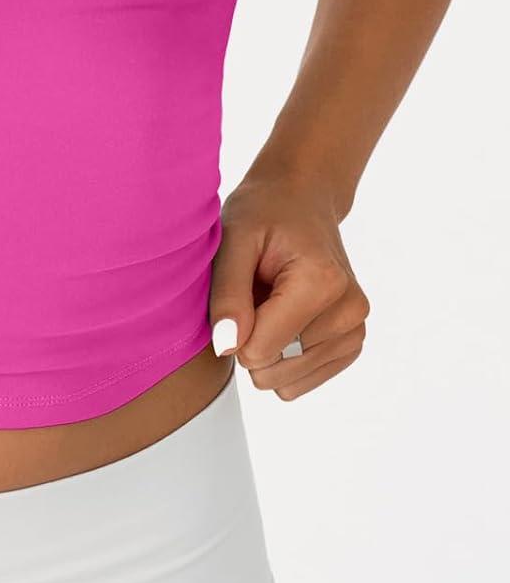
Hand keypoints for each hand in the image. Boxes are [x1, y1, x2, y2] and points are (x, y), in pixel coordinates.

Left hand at [208, 174, 370, 400]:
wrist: (301, 200)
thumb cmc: (264, 213)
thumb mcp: (233, 239)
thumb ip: (227, 294)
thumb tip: (226, 347)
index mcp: (322, 283)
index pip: (259, 350)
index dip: (233, 328)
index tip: (238, 290)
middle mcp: (350, 312)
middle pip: (272, 370)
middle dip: (250, 338)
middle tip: (253, 292)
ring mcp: (355, 331)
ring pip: (286, 381)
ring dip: (266, 346)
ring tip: (269, 300)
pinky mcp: (351, 344)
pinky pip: (300, 380)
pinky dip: (282, 354)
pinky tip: (284, 314)